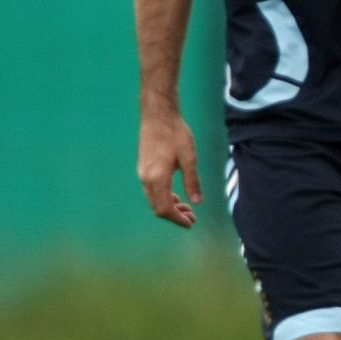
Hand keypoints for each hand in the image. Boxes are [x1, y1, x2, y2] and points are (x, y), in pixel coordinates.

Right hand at [138, 111, 200, 227]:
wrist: (158, 116)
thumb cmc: (175, 134)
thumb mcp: (189, 158)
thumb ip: (192, 181)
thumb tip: (197, 202)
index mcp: (157, 178)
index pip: (165, 208)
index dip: (177, 219)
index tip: (191, 223)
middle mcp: (146, 178)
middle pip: (157, 207)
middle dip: (175, 215)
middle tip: (192, 217)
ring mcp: (143, 173)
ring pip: (154, 199)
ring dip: (170, 206)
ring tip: (187, 208)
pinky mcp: (144, 168)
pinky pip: (152, 190)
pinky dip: (164, 197)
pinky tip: (176, 196)